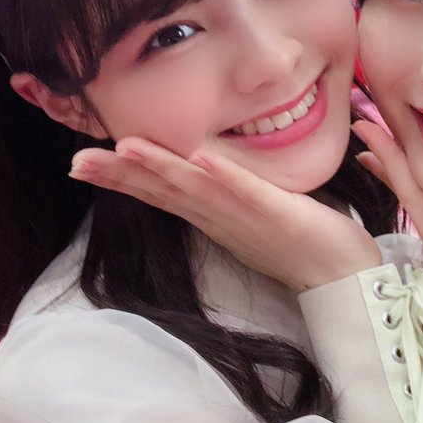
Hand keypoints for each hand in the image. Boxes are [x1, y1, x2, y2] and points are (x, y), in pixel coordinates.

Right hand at [69, 137, 381, 291]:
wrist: (345, 274)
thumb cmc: (300, 240)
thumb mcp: (250, 211)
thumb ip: (222, 193)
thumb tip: (196, 171)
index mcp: (212, 215)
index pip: (158, 193)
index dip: (119, 178)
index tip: (79, 163)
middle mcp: (222, 217)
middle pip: (164, 191)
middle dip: (121, 174)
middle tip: (77, 160)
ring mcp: (248, 217)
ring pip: (197, 189)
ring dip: (162, 168)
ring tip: (127, 148)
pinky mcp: (280, 214)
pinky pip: (249, 192)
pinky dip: (224, 175)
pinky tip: (199, 159)